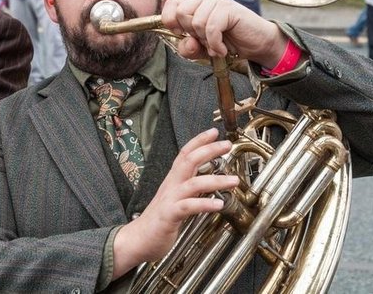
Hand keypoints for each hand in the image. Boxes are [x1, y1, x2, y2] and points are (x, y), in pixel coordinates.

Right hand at [112, 128, 236, 276]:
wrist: (138, 239)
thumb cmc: (159, 220)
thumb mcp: (175, 199)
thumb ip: (189, 188)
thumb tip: (208, 180)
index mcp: (173, 180)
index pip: (185, 154)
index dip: (199, 141)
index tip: (214, 132)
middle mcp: (171, 186)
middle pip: (189, 160)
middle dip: (209, 150)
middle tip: (227, 144)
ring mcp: (169, 199)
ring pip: (193, 183)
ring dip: (216, 180)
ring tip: (234, 180)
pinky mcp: (169, 215)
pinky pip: (188, 206)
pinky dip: (204, 204)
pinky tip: (219, 204)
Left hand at [159, 0, 287, 67]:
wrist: (256, 44)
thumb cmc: (228, 43)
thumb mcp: (201, 49)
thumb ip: (187, 48)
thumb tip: (187, 43)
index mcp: (195, 4)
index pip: (171, 4)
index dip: (170, 21)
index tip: (182, 34)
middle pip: (181, 12)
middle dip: (191, 33)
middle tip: (205, 40)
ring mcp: (218, 1)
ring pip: (196, 21)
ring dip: (205, 40)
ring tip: (215, 44)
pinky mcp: (229, 8)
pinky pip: (212, 27)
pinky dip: (215, 44)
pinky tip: (222, 49)